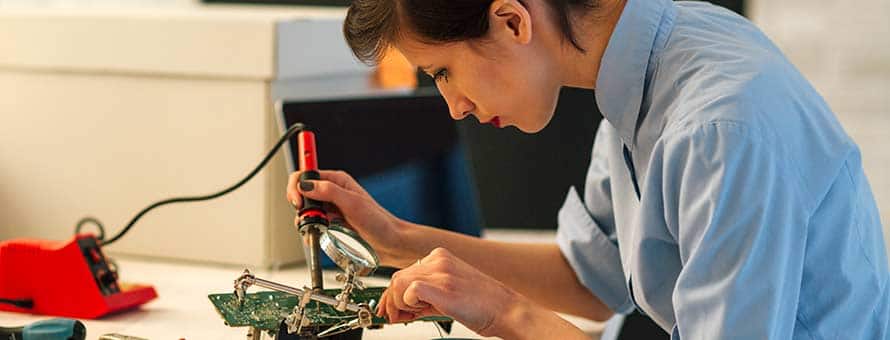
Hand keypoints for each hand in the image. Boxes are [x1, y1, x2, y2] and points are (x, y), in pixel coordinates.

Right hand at [286, 170, 406, 265]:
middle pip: (302, 192)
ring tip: (318, 228)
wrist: (390, 243)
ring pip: (306, 210)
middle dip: (300, 206)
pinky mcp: (331, 223)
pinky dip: (311, 231)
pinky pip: (312, 224)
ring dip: (306, 220)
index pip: (307, 174)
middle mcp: (332, 192)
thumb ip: (329, 191)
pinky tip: (318, 235)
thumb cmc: (379, 222)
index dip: (297, 185)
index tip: (297, 200)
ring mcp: (331, 208)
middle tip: (309, 218)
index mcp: (338, 181)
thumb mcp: (353, 203)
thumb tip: (307, 185)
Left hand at [378, 247, 530, 337]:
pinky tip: (418, 314)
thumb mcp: (449, 294)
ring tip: (411, 317)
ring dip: (399, 305)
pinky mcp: (443, 286)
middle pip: (397, 277)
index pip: (403, 272)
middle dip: (391, 301)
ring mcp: (441, 272)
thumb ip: (424, 296)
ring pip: (398, 283)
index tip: (389, 309)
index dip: (392, 294)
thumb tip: (401, 306)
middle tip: (394, 318)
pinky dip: (408, 305)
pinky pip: (410, 290)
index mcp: (440, 257)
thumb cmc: (483, 306)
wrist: (506, 311)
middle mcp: (439, 260)